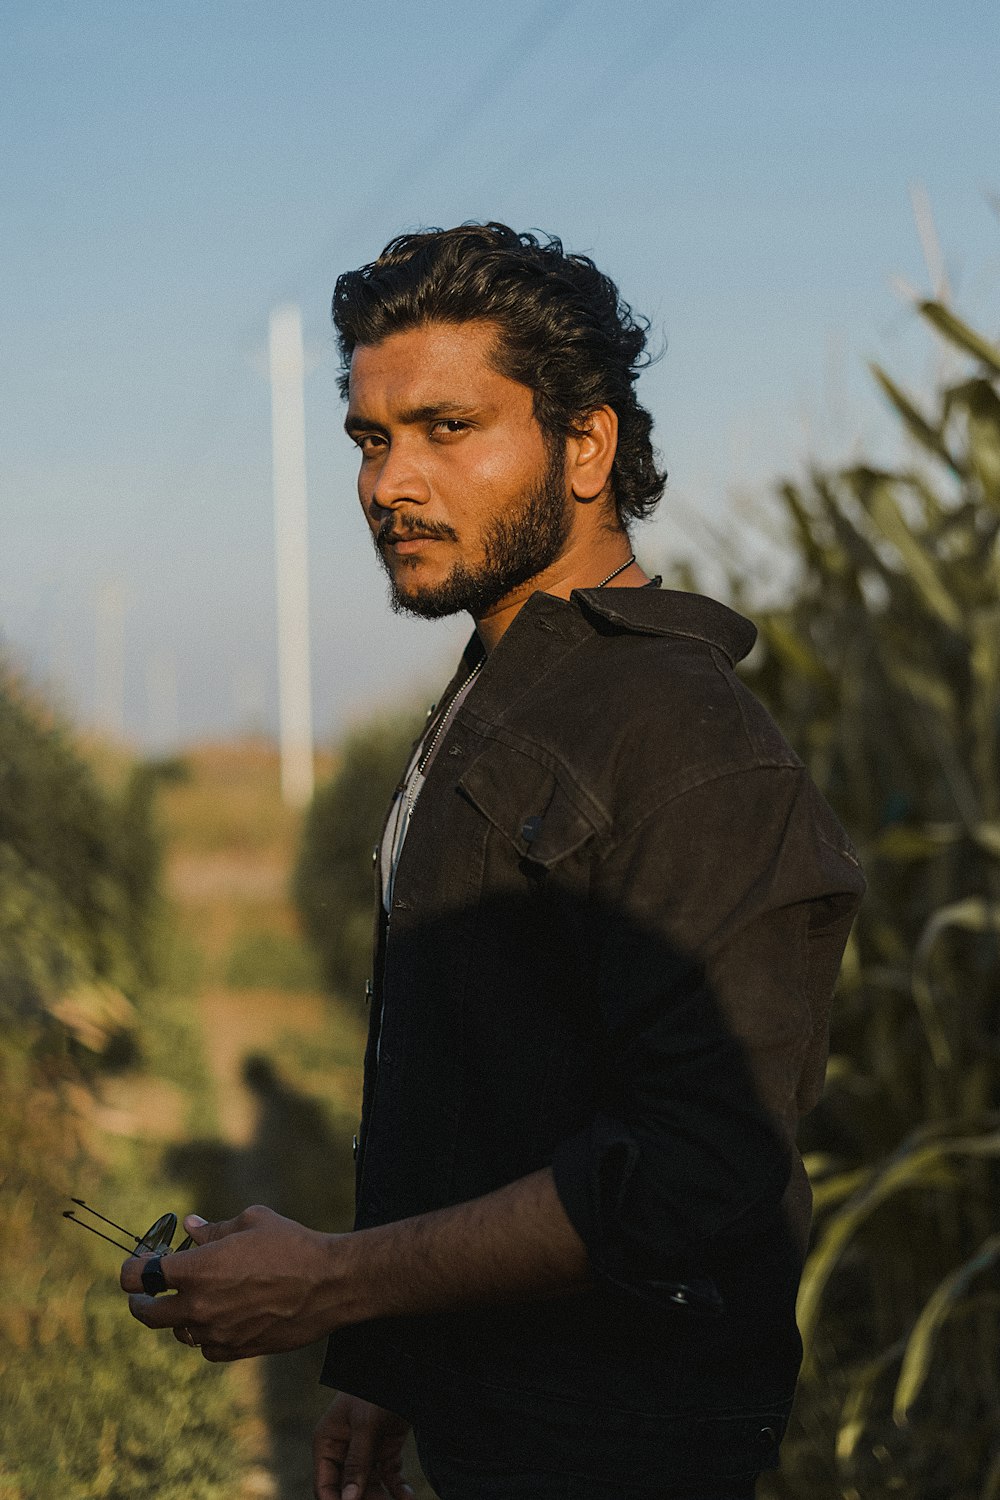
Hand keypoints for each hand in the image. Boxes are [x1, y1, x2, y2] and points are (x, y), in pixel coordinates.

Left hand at [119, 1204, 343, 1360]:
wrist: (328, 1284)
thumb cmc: (291, 1244)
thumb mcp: (251, 1222)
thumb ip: (214, 1229)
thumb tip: (191, 1227)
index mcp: (195, 1269)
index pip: (138, 1275)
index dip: (132, 1269)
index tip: (136, 1266)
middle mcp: (198, 1305)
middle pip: (147, 1313)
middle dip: (141, 1301)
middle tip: (145, 1293)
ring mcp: (216, 1332)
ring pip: (179, 1332)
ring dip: (180, 1317)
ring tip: (195, 1300)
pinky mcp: (235, 1350)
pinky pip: (206, 1348)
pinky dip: (205, 1335)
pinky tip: (219, 1319)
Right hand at [313, 1394, 413, 1499]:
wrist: (403, 1366)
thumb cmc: (376, 1390)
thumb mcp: (365, 1425)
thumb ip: (356, 1463)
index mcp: (328, 1442)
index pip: (324, 1484)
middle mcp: (344, 1449)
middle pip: (349, 1489)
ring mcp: (365, 1450)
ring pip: (370, 1486)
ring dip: (383, 1498)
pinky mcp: (386, 1449)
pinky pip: (389, 1476)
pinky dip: (398, 1488)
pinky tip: (407, 1497)